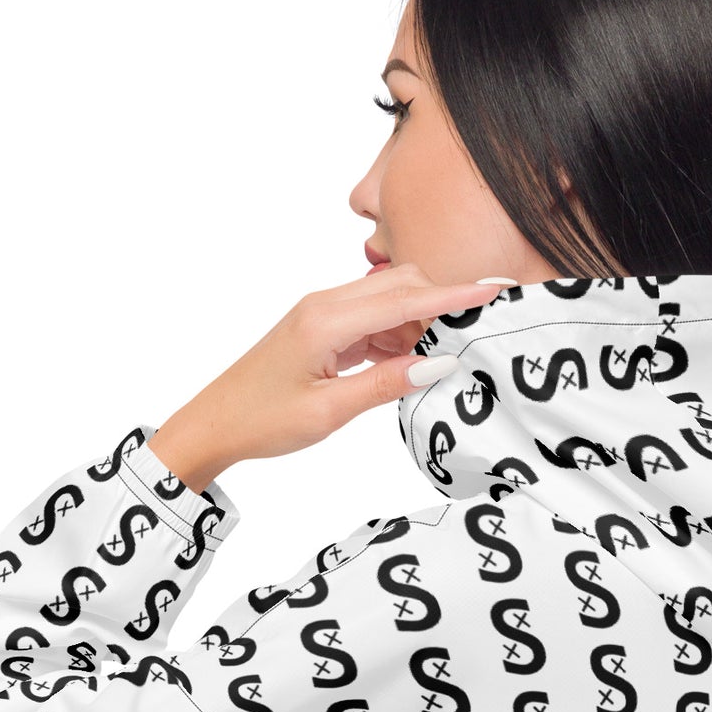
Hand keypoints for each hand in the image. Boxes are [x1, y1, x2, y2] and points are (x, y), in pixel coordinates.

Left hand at [149, 267, 507, 491]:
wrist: (214, 424)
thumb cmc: (262, 421)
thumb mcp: (329, 412)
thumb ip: (386, 384)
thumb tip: (438, 362)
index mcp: (326, 320)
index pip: (406, 298)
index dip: (455, 293)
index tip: (496, 288)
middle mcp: (326, 305)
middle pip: (402, 286)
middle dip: (441, 307)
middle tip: (471, 340)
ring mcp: (323, 314)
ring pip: (390, 303)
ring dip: (418, 327)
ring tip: (434, 364)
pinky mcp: (323, 328)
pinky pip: (372, 321)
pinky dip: (396, 338)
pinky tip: (403, 366)